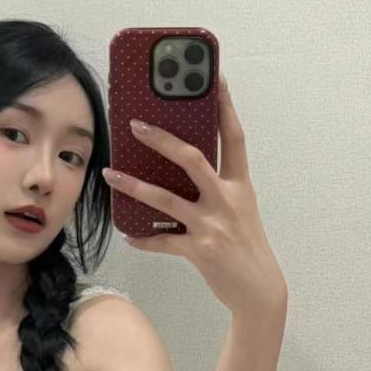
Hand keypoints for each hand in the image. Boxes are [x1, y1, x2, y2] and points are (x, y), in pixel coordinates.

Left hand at [102, 75, 287, 317]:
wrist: (260, 291)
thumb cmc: (247, 247)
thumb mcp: (241, 210)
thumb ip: (218, 188)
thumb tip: (183, 166)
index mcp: (240, 186)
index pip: (233, 138)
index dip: (224, 107)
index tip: (214, 79)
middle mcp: (227, 200)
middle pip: (193, 159)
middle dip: (162, 139)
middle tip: (135, 124)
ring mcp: (213, 225)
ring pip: (166, 199)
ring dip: (134, 185)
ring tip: (110, 173)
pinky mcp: (200, 251)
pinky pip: (162, 241)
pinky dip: (143, 238)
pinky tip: (128, 234)